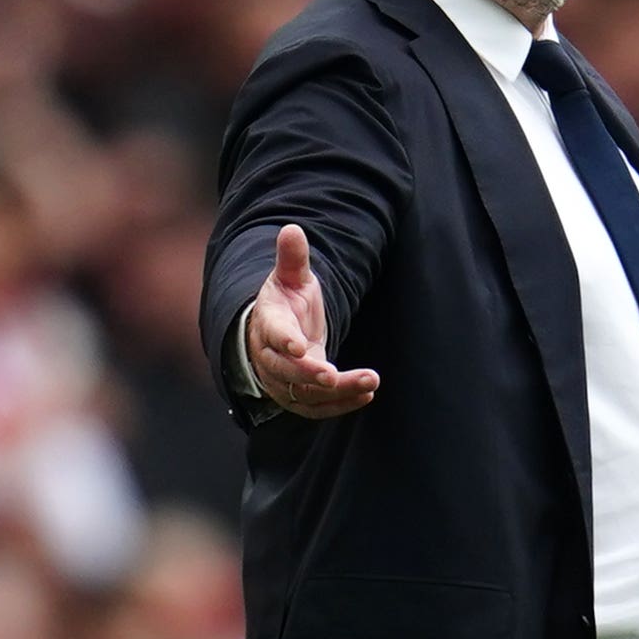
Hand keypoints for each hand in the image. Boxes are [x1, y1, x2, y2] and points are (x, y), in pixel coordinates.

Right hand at [240, 225, 376, 416]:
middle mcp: (271, 357)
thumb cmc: (286, 303)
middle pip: (287, 371)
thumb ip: (293, 259)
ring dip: (338, 391)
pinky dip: (341, 405)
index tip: (301, 347)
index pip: (274, 335)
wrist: (275, 334)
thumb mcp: (290, 278)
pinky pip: (317, 408)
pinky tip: (366, 394)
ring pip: (305, 394)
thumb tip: (292, 229)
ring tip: (370, 382)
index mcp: (268, 324)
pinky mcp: (298, 397)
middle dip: (311, 375)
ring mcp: (283, 381)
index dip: (285, 341)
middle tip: (335, 375)